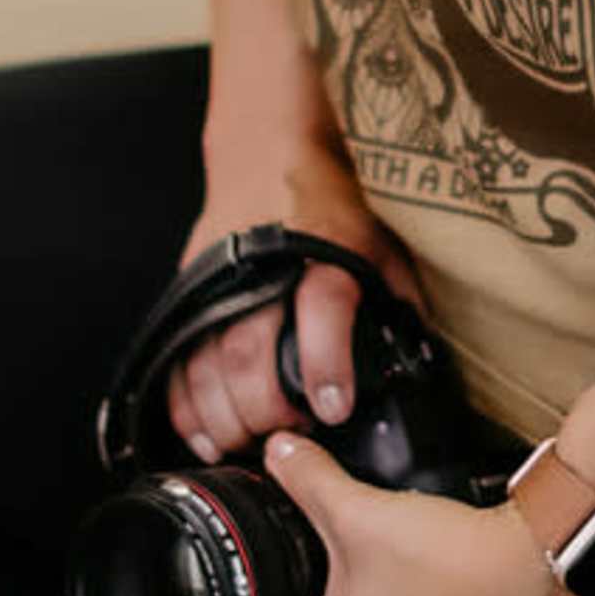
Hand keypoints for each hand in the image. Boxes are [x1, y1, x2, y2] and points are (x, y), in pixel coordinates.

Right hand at [164, 140, 408, 461]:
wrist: (267, 151)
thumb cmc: (331, 199)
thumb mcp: (381, 240)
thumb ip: (395, 296)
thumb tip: (417, 358)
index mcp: (322, 247)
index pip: (321, 306)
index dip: (326, 363)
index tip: (333, 409)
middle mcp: (263, 266)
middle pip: (248, 348)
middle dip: (265, 407)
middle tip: (287, 436)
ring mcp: (217, 281)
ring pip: (205, 361)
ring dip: (224, 415)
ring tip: (247, 444)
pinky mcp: (188, 293)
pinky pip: (177, 360)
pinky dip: (185, 407)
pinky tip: (205, 436)